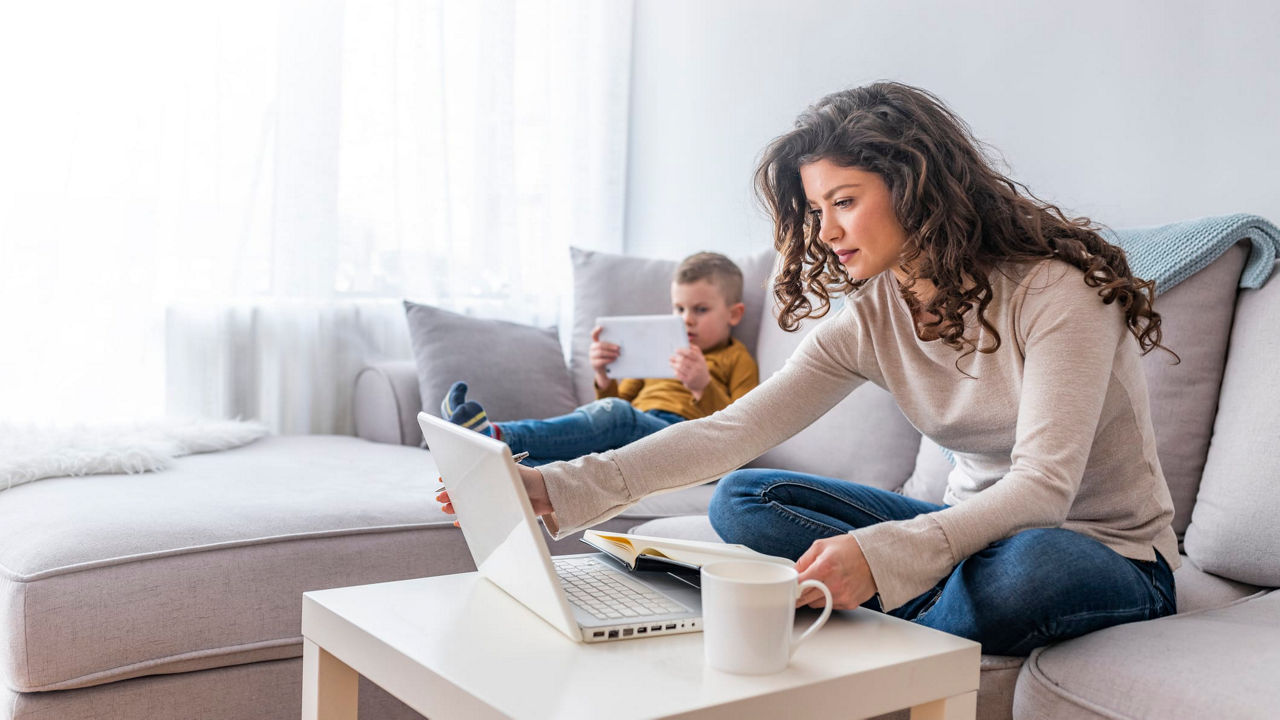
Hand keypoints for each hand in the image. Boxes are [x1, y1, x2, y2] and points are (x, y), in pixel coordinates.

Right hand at [435, 465, 553, 520]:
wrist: (549, 496)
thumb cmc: (530, 479)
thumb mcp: (508, 473)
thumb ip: (493, 474)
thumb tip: (469, 480)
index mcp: (490, 470)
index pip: (466, 470)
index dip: (453, 475)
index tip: (442, 480)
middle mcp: (490, 483)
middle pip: (465, 488)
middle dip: (452, 493)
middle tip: (442, 499)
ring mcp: (493, 498)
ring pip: (470, 502)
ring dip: (457, 505)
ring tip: (448, 509)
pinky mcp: (499, 511)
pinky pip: (479, 515)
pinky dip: (468, 518)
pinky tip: (460, 521)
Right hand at [589, 326, 618, 388]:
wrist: (605, 371)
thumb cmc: (609, 358)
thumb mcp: (610, 351)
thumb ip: (612, 346)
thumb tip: (621, 344)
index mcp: (596, 343)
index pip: (594, 335)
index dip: (596, 330)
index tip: (601, 327)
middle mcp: (592, 349)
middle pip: (600, 345)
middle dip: (610, 346)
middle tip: (618, 348)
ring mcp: (591, 356)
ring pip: (600, 352)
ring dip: (610, 353)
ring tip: (617, 355)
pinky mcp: (593, 363)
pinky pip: (601, 361)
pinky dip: (608, 359)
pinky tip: (614, 359)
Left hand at [669, 345, 710, 397]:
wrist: (703, 382)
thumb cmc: (699, 367)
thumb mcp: (700, 358)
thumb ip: (695, 349)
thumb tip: (687, 341)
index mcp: (700, 359)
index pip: (690, 353)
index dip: (682, 351)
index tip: (676, 350)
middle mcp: (697, 367)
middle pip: (683, 360)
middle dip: (675, 358)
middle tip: (670, 357)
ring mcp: (693, 374)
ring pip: (680, 368)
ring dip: (673, 365)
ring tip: (670, 363)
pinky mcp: (689, 381)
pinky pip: (679, 375)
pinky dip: (676, 371)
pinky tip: (674, 369)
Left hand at [794, 534, 877, 608]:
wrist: (876, 557)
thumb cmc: (850, 549)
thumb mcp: (821, 546)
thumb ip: (803, 560)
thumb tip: (792, 572)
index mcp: (824, 567)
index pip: (798, 585)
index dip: (791, 586)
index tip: (788, 586)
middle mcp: (833, 584)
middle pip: (804, 598)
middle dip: (799, 593)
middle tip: (799, 587)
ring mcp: (842, 596)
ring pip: (815, 604)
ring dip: (813, 596)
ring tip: (822, 582)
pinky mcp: (849, 603)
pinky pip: (829, 606)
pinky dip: (827, 599)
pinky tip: (834, 587)